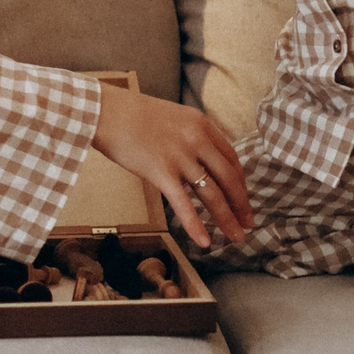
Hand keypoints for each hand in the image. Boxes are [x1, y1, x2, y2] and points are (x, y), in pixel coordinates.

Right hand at [92, 84, 252, 247]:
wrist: (105, 111)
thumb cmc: (131, 115)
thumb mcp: (172, 117)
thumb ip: (189, 136)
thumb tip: (199, 162)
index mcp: (202, 124)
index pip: (232, 158)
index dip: (241, 182)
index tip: (243, 198)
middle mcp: (197, 140)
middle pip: (229, 178)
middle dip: (241, 205)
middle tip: (249, 223)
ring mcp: (180, 156)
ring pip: (213, 194)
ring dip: (227, 219)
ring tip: (236, 237)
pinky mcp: (161, 172)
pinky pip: (183, 204)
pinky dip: (195, 226)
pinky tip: (203, 242)